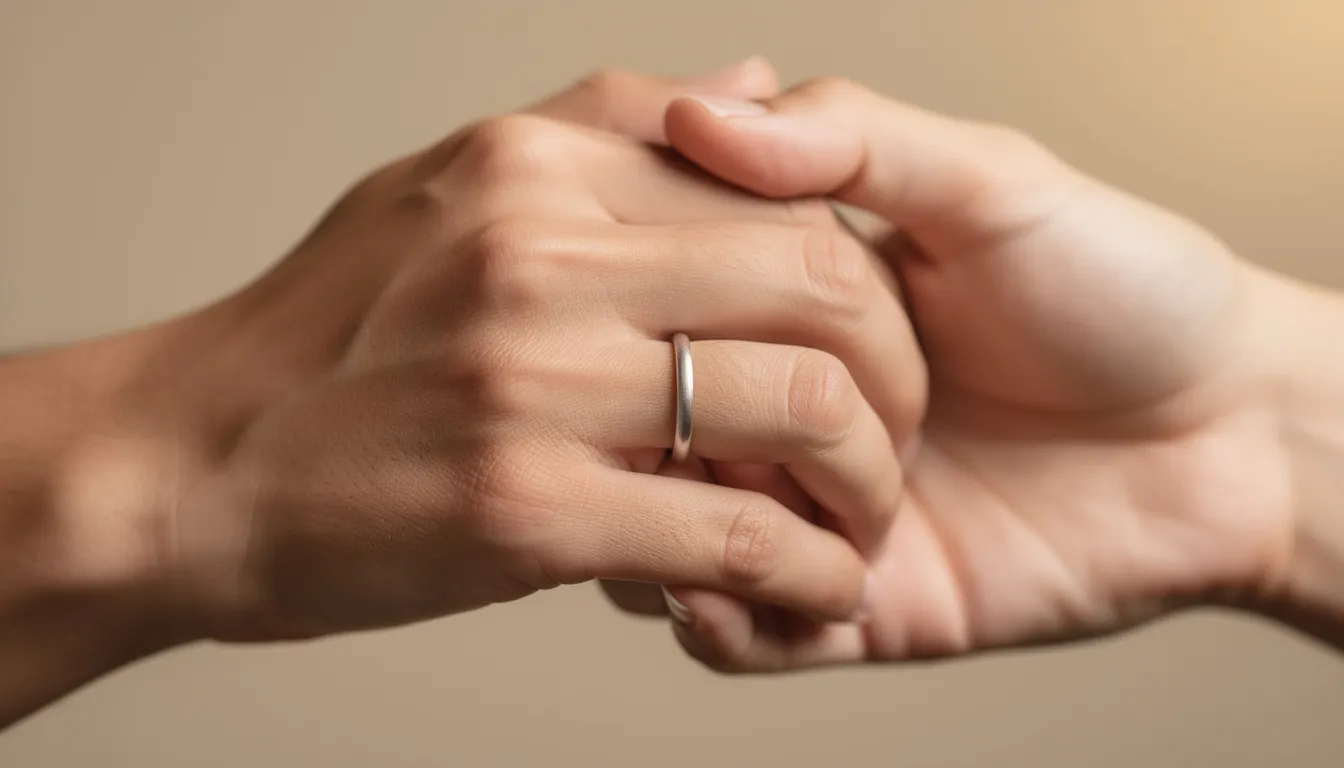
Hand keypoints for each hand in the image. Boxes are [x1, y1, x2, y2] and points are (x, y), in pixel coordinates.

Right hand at [116, 68, 925, 642]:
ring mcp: (536, 382)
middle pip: (823, 278)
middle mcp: (544, 254)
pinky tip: (822, 589)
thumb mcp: (450, 183)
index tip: (859, 339)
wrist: (188, 466)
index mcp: (536, 166)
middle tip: (895, 429)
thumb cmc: (323, 336)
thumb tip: (750, 82)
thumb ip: (610, 125)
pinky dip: (810, 572)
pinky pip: (735, 535)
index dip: (855, 266)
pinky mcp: (527, 511)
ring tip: (862, 517)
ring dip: (868, 476)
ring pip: (804, 405)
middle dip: (898, 367)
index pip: (779, 184)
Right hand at [617, 79, 1296, 669]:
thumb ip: (850, 141)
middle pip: (650, 429)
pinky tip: (734, 591)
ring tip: (709, 514)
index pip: (661, 308)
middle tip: (687, 425)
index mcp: (796, 307)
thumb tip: (699, 120)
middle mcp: (791, 408)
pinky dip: (718, 622)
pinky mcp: (857, 604)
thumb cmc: (1123, 291)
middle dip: (649, 431)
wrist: (1234, 436)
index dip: (644, 311)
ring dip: (669, 530)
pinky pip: (745, 636)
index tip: (650, 307)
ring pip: (672, 537)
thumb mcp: (987, 183)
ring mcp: (819, 509)